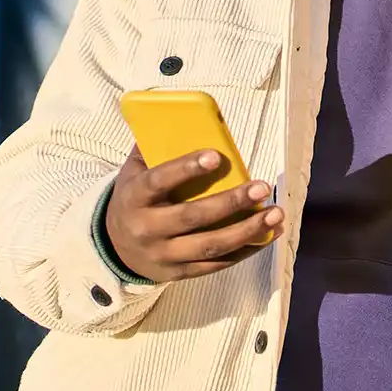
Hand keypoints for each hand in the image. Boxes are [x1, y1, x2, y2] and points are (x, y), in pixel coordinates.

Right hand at [104, 146, 284, 282]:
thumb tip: (189, 118)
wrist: (115, 247)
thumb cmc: (136, 199)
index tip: (216, 156)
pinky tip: (267, 235)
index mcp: (135, 197)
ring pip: (210, 245)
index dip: (186, 168)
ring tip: (276, 214)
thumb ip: (155, 148)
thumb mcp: (134, 172)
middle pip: (192, 217)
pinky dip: (245, 250)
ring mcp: (164, 254)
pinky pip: (216, 264)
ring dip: (247, 230)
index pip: (159, 181)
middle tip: (262, 187)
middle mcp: (147, 228)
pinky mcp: (180, 272)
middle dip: (231, 202)